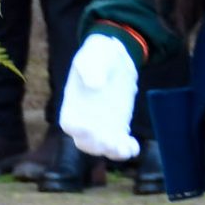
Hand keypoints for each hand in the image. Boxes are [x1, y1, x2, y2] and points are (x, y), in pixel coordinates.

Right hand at [59, 33, 140, 160]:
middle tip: (111, 143)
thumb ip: (92, 67)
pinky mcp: (118, 127)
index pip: (70, 124)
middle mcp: (85, 119)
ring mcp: (102, 125)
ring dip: (114, 151)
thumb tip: (95, 84)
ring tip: (126, 148)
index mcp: (73, 103)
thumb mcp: (94, 53)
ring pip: (104, 147)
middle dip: (98, 146)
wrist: (116, 57)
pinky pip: (120, 144)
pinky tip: (134, 146)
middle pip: (86, 142)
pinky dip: (127, 149)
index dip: (77, 130)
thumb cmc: (99, 53)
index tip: (88, 129)